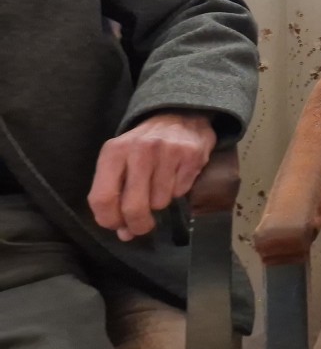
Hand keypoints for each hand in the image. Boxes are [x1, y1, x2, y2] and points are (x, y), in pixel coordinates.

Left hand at [88, 111, 216, 241]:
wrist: (179, 115)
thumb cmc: (144, 146)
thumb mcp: (121, 162)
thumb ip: (116, 195)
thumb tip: (125, 233)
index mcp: (113, 152)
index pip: (102, 198)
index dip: (109, 220)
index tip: (119, 226)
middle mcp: (139, 149)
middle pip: (132, 206)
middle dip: (138, 224)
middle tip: (142, 227)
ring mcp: (167, 151)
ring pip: (160, 202)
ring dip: (160, 202)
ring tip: (161, 185)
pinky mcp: (190, 155)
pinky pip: (181, 191)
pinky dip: (178, 190)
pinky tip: (176, 175)